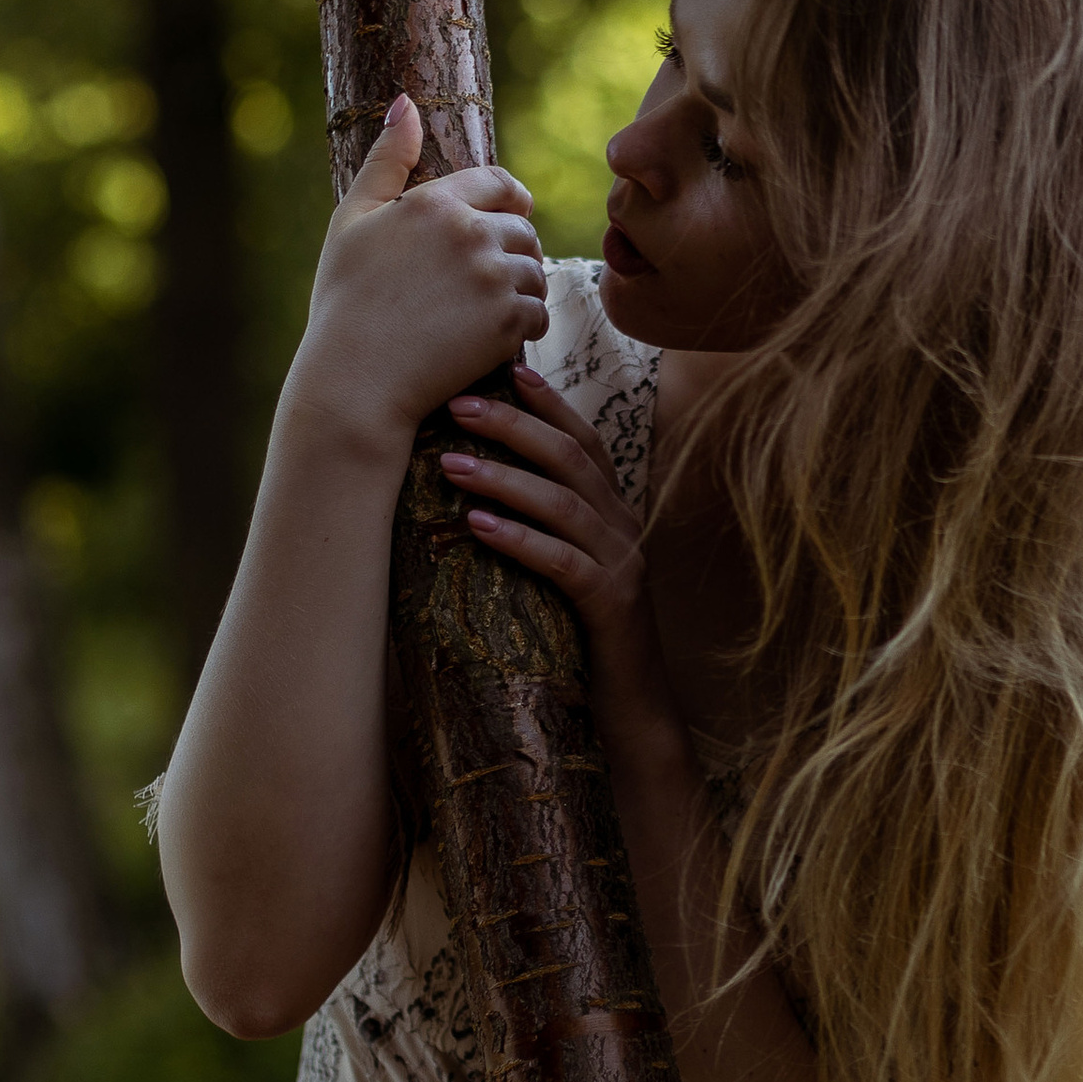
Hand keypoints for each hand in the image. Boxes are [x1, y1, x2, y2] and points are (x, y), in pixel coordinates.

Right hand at [290, 97, 546, 456]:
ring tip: (488, 308)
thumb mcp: (352, 221)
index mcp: (435, 202)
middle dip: (512, 249)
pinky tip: (494, 336)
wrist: (355, 380)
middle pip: (522, 229)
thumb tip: (405, 101)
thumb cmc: (344, 301)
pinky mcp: (509, 322)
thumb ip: (385, 160)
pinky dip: (524, 325)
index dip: (508, 200)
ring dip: (521, 287)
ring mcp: (494, 278)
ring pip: (535, 271)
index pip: (499, 183)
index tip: (509, 215)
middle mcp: (471, 233)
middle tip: (487, 278)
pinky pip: (539, 313)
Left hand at [439, 370, 657, 668]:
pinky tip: (478, 527)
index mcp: (615, 511)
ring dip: (503, 478)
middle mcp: (625, 526)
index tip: (504, 369)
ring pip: (564, 502)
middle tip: (456, 405)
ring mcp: (624, 563)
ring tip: (450, 464)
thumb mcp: (565, 571)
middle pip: (569, 458)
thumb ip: (543, 528)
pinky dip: (520, 539)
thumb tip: (477, 488)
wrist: (632, 712)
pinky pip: (563, 562)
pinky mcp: (612, 604)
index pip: (582, 441)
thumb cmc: (585, 639)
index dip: (547, 403)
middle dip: (512, 426)